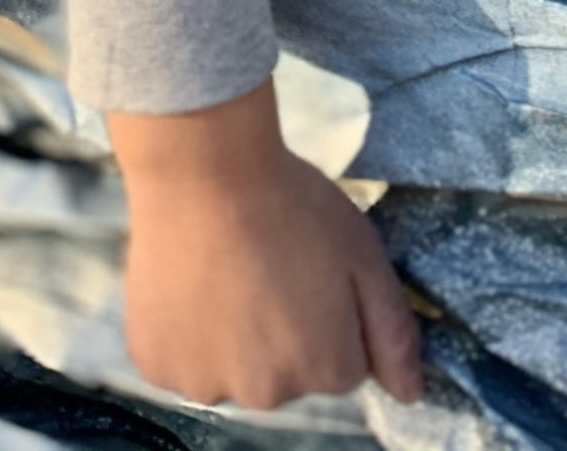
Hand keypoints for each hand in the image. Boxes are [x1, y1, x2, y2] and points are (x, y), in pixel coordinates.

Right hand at [111, 85, 424, 410]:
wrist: (203, 171)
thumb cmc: (293, 207)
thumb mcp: (364, 257)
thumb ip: (393, 332)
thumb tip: (411, 394)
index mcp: (325, 370)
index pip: (342, 365)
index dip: (330, 317)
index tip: (309, 273)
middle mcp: (266, 395)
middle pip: (286, 374)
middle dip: (283, 333)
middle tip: (266, 269)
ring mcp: (205, 384)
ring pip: (232, 369)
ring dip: (231, 337)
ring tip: (223, 274)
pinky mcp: (155, 366)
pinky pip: (182, 361)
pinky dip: (184, 333)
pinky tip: (189, 285)